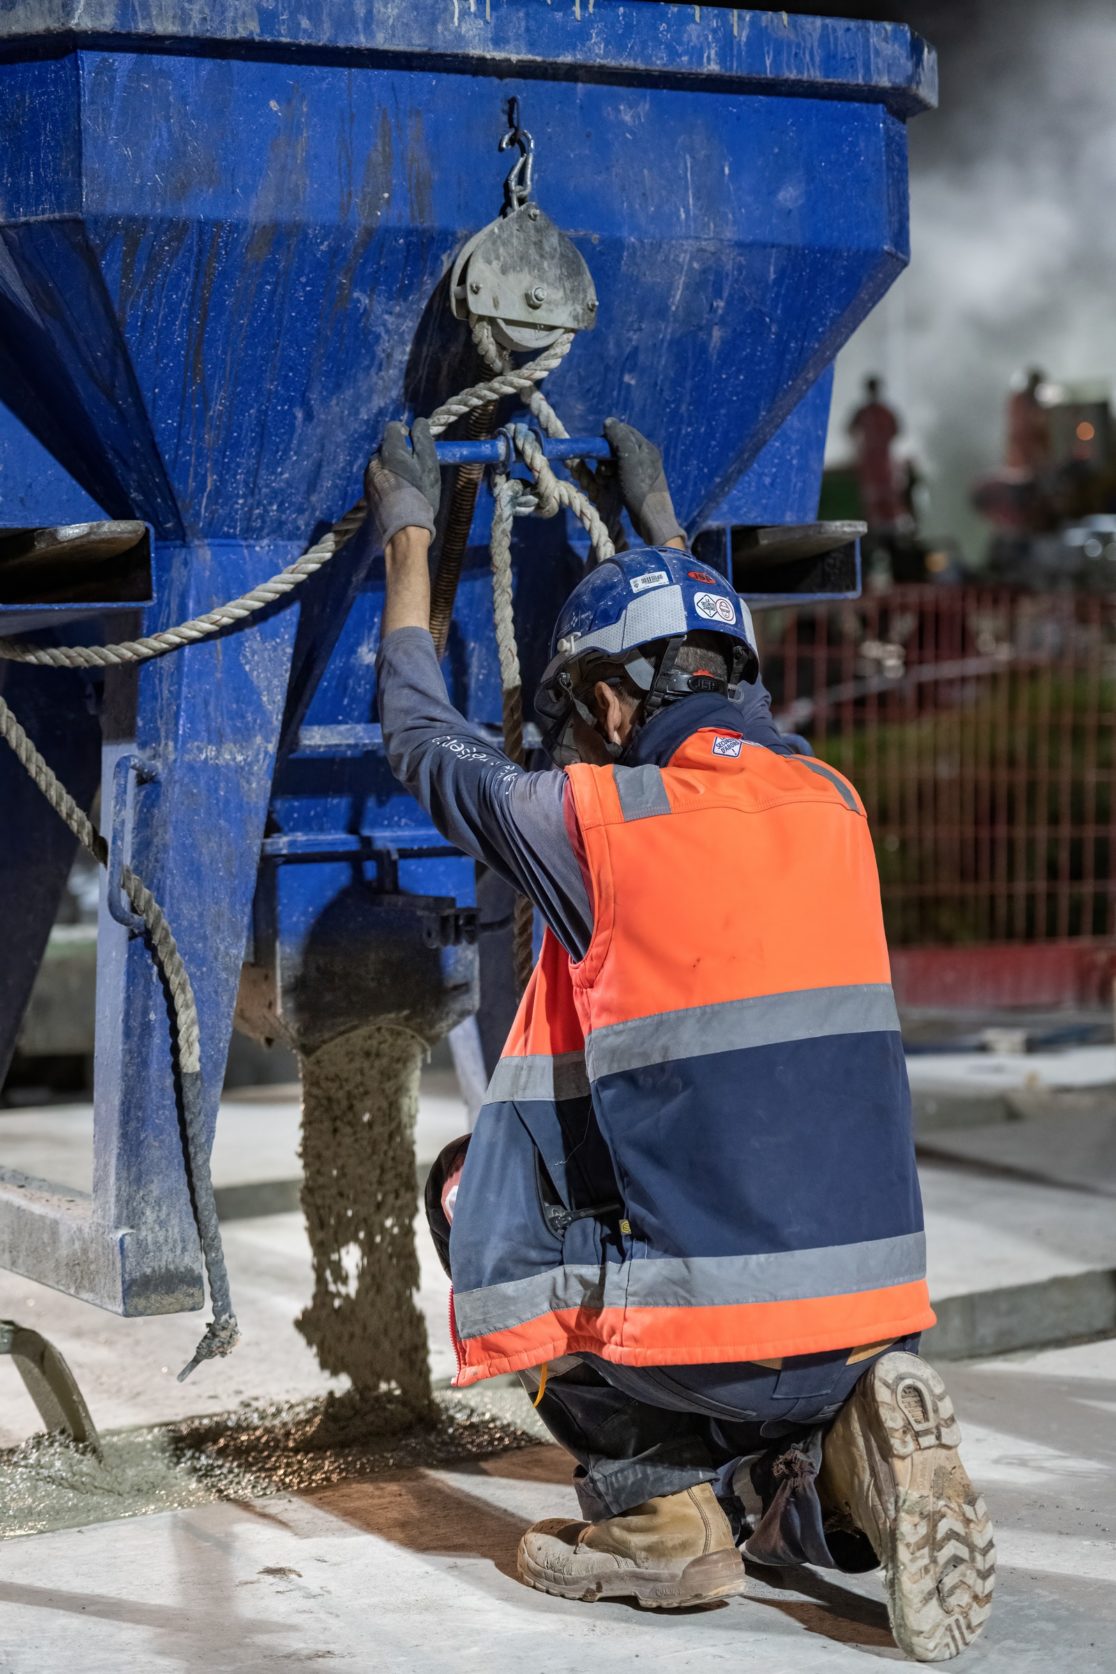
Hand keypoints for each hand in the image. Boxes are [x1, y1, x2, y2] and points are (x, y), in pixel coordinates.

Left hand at [365, 418, 440, 548]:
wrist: (404, 530)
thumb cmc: (421, 495)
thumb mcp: (429, 464)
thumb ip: (422, 439)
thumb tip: (419, 422)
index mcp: (390, 450)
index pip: (393, 428)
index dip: (406, 434)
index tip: (415, 445)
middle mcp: (375, 460)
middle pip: (387, 446)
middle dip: (399, 452)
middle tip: (415, 469)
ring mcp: (369, 476)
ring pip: (382, 462)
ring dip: (393, 467)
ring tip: (408, 485)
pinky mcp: (368, 491)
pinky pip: (378, 477)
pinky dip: (388, 480)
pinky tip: (399, 494)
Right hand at [602, 418, 684, 547]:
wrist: (651, 519)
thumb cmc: (641, 488)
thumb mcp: (629, 458)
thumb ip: (620, 437)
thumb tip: (608, 422)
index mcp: (646, 447)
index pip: (623, 431)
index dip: (608, 437)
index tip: (598, 450)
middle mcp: (644, 457)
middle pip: (616, 447)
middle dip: (604, 456)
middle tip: (603, 470)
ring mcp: (639, 472)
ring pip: (614, 462)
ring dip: (604, 469)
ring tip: (605, 480)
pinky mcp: (634, 485)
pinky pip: (617, 475)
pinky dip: (609, 479)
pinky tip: (608, 486)